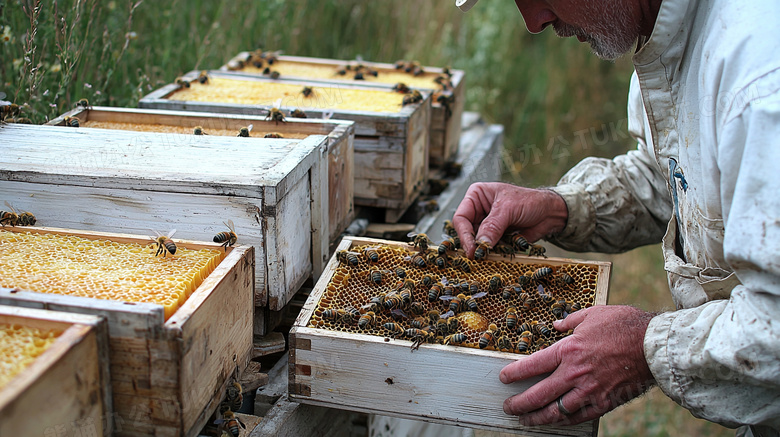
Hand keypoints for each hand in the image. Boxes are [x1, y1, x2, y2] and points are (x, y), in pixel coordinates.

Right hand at [452, 182, 567, 257]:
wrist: (551, 213)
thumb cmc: (530, 201)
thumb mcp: (509, 209)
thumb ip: (493, 226)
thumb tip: (481, 244)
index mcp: (476, 196)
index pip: (461, 217)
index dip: (464, 234)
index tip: (471, 249)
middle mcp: (479, 211)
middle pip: (467, 232)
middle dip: (473, 245)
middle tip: (478, 257)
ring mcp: (487, 226)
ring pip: (477, 242)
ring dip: (484, 250)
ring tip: (489, 257)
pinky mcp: (496, 238)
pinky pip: (489, 248)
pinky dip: (493, 254)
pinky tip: (499, 255)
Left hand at [499, 306, 655, 425]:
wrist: (654, 346)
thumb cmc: (625, 326)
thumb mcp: (593, 314)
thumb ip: (570, 321)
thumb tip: (556, 325)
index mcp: (569, 350)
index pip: (533, 365)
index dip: (515, 374)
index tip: (503, 378)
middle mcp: (575, 373)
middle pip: (539, 394)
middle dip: (520, 403)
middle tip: (508, 407)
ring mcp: (589, 391)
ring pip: (556, 411)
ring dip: (538, 417)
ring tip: (525, 419)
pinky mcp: (604, 402)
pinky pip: (579, 416)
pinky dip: (564, 421)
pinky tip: (556, 421)